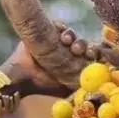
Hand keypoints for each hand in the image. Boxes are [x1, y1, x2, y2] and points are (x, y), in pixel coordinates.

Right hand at [0, 22, 118, 97]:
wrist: (22, 78)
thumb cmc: (42, 86)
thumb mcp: (64, 89)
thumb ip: (78, 88)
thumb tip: (96, 91)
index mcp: (73, 63)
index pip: (90, 57)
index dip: (95, 57)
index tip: (95, 59)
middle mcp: (67, 51)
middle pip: (84, 45)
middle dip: (86, 48)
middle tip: (85, 52)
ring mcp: (57, 40)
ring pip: (73, 36)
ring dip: (76, 39)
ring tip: (71, 45)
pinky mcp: (48, 30)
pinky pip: (60, 26)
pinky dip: (64, 29)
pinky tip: (63, 36)